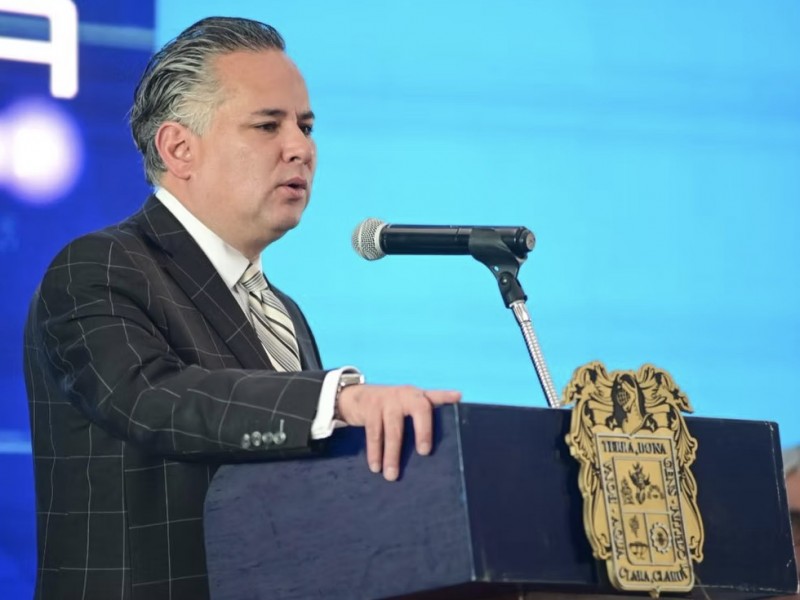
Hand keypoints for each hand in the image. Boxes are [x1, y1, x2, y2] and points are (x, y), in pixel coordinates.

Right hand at [336, 384, 460, 480]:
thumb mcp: (407, 406)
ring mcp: (387, 401)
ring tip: (391, 476)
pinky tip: (376, 467)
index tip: (458, 398)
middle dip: (423, 431)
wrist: (356, 397)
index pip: (435, 395)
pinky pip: (374, 434)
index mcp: (418, 397)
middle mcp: (405, 395)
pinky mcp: (370, 409)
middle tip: (424, 452)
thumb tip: (452, 420)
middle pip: (419, 410)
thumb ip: (427, 414)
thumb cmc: (391, 408)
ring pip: (392, 430)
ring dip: (392, 455)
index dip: (446, 396)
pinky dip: (374, 452)